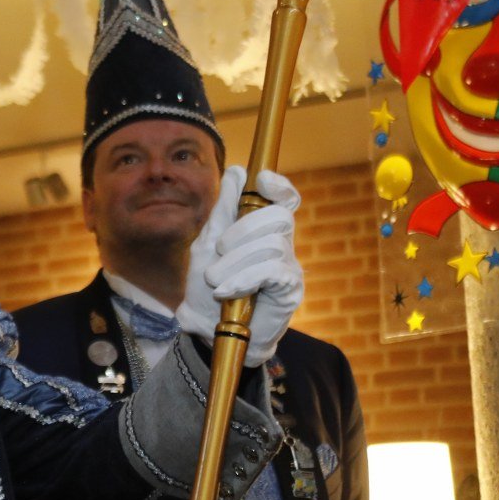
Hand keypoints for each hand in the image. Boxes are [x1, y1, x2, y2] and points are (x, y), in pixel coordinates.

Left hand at [176, 166, 302, 366]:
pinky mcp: (290, 290)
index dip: (280, 186)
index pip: (285, 199)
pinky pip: (271, 271)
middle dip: (242, 230)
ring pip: (271, 245)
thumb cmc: (209, 284)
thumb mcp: (207, 243)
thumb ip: (223, 209)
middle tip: (218, 250)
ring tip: (215, 280)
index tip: (261, 180)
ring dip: (234, 262)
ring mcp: (289, 266)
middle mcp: (281, 243)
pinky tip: (225, 291)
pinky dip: (243, 279)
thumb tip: (237, 171)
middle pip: (278, 217)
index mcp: (262, 229)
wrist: (208, 328)